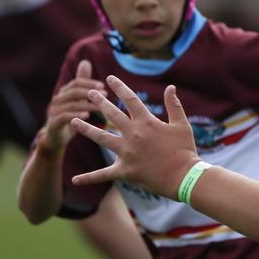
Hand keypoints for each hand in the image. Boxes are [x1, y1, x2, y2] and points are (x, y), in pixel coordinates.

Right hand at [39, 60, 105, 153]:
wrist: (56, 138)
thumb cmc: (70, 117)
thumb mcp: (78, 100)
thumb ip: (82, 84)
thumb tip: (86, 62)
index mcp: (64, 93)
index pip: (76, 83)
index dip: (90, 83)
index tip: (104, 87)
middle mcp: (57, 100)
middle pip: (73, 91)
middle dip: (90, 92)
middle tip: (105, 96)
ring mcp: (53, 111)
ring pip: (71, 104)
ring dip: (87, 105)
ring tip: (101, 107)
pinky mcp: (53, 123)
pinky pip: (64, 117)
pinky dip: (76, 115)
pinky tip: (87, 117)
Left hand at [70, 77, 197, 196]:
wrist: (184, 177)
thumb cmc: (185, 150)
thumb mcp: (182, 125)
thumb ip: (174, 105)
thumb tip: (170, 87)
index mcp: (146, 122)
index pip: (130, 99)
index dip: (119, 87)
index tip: (110, 78)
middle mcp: (133, 135)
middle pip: (112, 114)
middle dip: (99, 102)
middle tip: (90, 93)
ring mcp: (126, 153)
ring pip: (101, 137)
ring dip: (86, 129)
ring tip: (74, 121)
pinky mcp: (125, 171)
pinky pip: (103, 174)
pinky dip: (89, 178)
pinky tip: (74, 179)